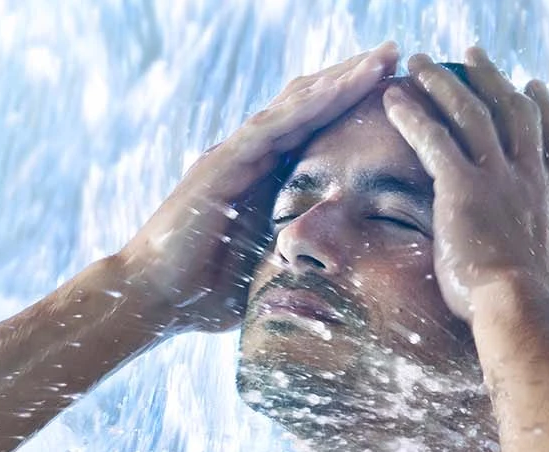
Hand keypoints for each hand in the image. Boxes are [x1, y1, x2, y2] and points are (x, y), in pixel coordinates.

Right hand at [115, 42, 398, 333]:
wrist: (153, 298)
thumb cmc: (204, 294)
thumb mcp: (269, 273)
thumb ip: (298, 261)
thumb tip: (342, 276)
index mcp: (263, 178)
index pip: (314, 130)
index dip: (350, 106)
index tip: (394, 91)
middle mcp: (250, 156)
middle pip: (308, 104)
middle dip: (352, 78)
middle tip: (396, 54)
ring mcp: (234, 155)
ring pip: (295, 104)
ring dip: (340, 79)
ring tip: (381, 58)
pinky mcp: (222, 165)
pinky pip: (272, 126)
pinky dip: (309, 104)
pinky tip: (341, 86)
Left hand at [384, 48, 548, 327]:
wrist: (522, 313)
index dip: (545, 109)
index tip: (534, 86)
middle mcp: (530, 178)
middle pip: (514, 111)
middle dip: (492, 78)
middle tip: (474, 54)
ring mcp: (497, 178)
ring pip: (471, 113)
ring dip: (443, 83)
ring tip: (420, 61)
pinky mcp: (462, 187)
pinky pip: (434, 140)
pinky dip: (412, 117)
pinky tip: (393, 99)